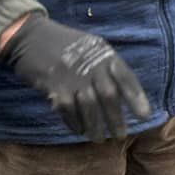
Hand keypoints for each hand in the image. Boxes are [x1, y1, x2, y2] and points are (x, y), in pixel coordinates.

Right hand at [0, 15, 150, 141]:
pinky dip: (74, 122)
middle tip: (120, 136)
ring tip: (99, 138)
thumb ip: (107, 67)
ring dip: (95, 126)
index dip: (136, 98)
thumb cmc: (66, 44)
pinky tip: (79, 130)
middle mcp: (90, 65)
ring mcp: (71, 75)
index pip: (126, 78)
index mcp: (104, 54)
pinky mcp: (52, 85)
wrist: (29, 36)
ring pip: (89, 106)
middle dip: (116, 119)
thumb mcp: (92, 47)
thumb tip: (125, 94)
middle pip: (109, 96)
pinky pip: (67, 109)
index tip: (145, 116)